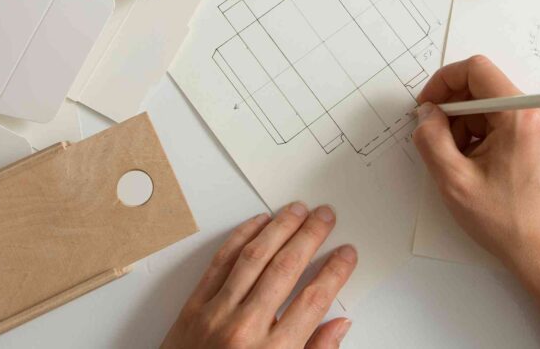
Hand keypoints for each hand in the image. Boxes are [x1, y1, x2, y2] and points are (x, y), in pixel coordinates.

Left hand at [162, 203, 356, 348]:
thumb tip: (339, 325)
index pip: (313, 300)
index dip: (334, 272)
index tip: (346, 254)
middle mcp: (245, 329)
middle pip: (286, 268)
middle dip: (310, 237)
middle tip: (325, 217)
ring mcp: (216, 314)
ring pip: (254, 257)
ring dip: (280, 228)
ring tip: (297, 210)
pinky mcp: (193, 307)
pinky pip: (221, 262)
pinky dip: (241, 237)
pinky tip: (258, 223)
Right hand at [412, 55, 539, 266]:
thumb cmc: (509, 222)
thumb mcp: (454, 180)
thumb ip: (431, 138)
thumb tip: (426, 114)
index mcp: (519, 116)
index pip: (476, 69)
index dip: (443, 82)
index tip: (428, 105)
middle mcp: (535, 112)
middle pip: (480, 87)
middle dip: (452, 111)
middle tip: (439, 142)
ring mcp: (538, 124)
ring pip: (486, 106)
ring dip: (464, 127)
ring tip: (460, 163)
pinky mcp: (535, 136)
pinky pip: (497, 121)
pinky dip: (478, 136)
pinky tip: (474, 166)